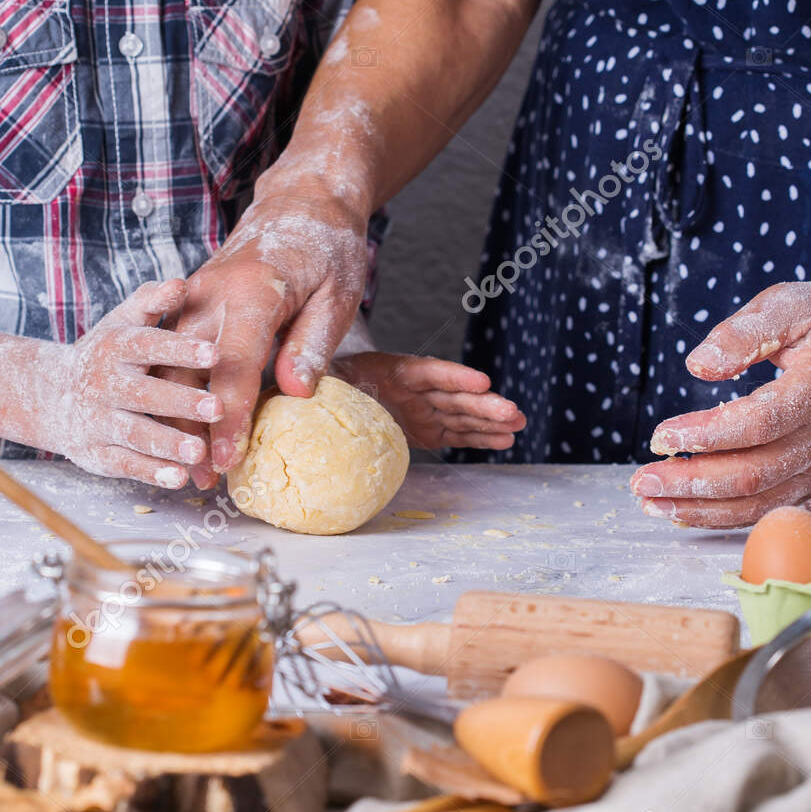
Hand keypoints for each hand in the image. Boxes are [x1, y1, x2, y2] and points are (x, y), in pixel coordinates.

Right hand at [32, 279, 222, 487]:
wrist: (51, 396)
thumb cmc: (108, 355)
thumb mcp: (123, 323)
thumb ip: (151, 303)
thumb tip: (179, 282)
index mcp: (114, 348)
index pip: (147, 345)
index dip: (179, 348)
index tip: (215, 352)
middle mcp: (103, 385)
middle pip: (144, 394)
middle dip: (180, 402)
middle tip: (218, 408)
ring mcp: (98, 421)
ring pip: (135, 434)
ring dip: (167, 443)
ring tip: (200, 452)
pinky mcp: (97, 454)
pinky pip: (125, 464)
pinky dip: (151, 473)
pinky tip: (180, 478)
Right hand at [167, 189, 369, 483]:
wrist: (301, 201)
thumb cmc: (328, 249)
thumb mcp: (337, 296)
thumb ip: (312, 344)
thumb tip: (296, 393)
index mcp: (253, 290)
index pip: (236, 365)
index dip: (231, 417)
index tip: (228, 459)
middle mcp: (213, 292)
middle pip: (192, 371)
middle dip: (195, 429)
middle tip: (204, 481)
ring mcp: (196, 295)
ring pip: (174, 365)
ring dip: (179, 416)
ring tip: (191, 466)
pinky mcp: (191, 301)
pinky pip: (174, 351)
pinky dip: (176, 389)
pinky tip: (183, 426)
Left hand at [333, 352, 526, 450]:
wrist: (328, 391)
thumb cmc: (323, 382)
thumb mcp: (318, 378)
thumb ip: (314, 380)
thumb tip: (291, 386)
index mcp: (391, 371)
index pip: (428, 371)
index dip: (454, 375)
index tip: (481, 380)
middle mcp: (414, 389)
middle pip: (454, 395)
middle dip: (485, 404)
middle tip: (514, 412)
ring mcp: (423, 408)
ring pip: (462, 415)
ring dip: (491, 421)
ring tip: (518, 425)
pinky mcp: (425, 429)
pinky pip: (455, 433)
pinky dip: (479, 438)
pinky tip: (503, 440)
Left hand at [631, 280, 810, 527]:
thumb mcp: (789, 303)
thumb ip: (743, 332)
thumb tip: (698, 366)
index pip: (760, 422)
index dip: (708, 435)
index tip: (661, 435)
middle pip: (755, 473)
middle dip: (692, 483)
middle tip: (640, 481)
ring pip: (759, 502)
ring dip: (700, 508)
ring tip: (651, 502)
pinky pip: (767, 506)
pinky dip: (723, 514)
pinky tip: (684, 508)